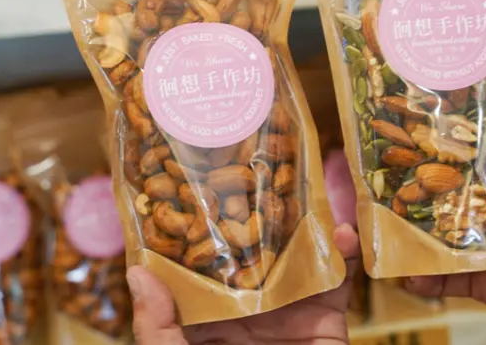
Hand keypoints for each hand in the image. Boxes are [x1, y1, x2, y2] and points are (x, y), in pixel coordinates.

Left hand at [126, 157, 360, 344]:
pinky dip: (345, 253)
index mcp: (203, 315)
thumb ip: (159, 331)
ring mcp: (285, 309)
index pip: (197, 261)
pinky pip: (337, 280)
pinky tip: (347, 231)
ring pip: (295, 252)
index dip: (195, 222)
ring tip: (304, 179)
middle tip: (256, 158)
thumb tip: (138, 273)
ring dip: (303, 218)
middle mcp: (244, 305)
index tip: (193, 178)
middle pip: (250, 246)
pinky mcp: (324, 319)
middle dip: (255, 206)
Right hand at [405, 63, 485, 344]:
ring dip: (413, 223)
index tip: (422, 99)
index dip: (458, 125)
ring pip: (446, 230)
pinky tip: (397, 268)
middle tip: (378, 154)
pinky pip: (451, 278)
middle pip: (458, 186)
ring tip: (373, 209)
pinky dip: (424, 276)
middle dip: (421, 173)